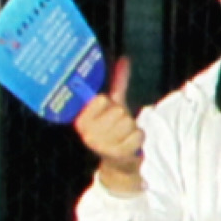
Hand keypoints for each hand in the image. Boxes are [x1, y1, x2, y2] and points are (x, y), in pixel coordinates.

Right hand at [75, 55, 144, 188]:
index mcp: (81, 120)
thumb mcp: (114, 106)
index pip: (102, 99)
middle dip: (124, 118)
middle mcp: (87, 133)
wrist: (119, 162)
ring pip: (129, 123)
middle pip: (118, 111)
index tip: (106, 115)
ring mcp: (100, 145)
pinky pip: (138, 135)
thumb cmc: (116, 130)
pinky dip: (139, 138)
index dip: (110, 105)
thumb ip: (119, 83)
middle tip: (118, 128)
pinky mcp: (116, 154)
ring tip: (124, 136)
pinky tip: (130, 145)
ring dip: (132, 128)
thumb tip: (125, 59)